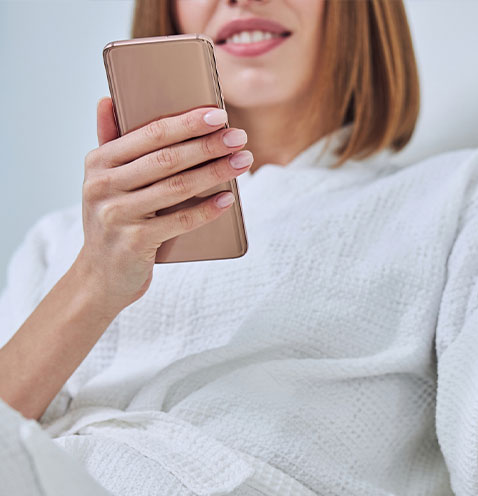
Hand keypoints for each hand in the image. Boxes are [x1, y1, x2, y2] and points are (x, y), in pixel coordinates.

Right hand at [75, 97, 252, 314]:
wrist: (100, 277)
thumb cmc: (113, 223)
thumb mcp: (103, 183)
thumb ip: (108, 143)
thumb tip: (108, 99)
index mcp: (98, 162)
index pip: (148, 134)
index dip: (186, 123)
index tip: (219, 114)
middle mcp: (103, 186)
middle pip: (166, 158)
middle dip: (208, 145)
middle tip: (239, 137)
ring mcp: (117, 215)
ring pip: (176, 187)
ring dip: (215, 172)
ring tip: (242, 162)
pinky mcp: (134, 242)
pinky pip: (179, 221)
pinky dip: (207, 210)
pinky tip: (228, 199)